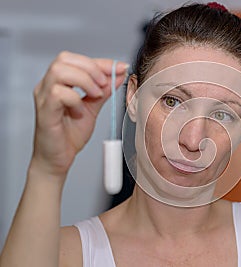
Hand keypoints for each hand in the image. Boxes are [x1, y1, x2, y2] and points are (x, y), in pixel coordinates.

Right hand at [31, 51, 127, 178]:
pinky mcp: (44, 111)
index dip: (100, 62)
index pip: (77, 60)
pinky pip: (57, 93)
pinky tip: (80, 111)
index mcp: (59, 82)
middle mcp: (47, 85)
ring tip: (95, 95)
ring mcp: (43, 97)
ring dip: (84, 81)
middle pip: (64, 59)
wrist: (58, 159)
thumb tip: (119, 74)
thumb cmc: (70, 135)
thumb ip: (104, 91)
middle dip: (91, 68)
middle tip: (104, 85)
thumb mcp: (93, 108)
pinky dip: (74, 98)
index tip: (120, 68)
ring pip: (60, 71)